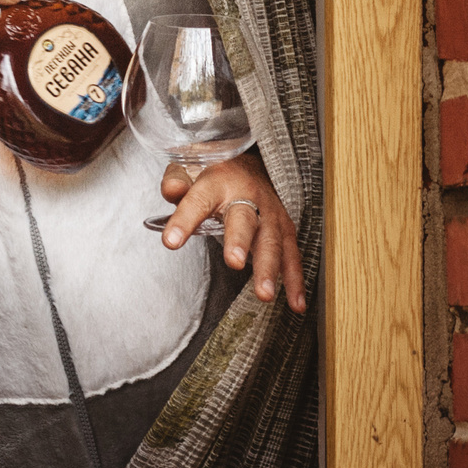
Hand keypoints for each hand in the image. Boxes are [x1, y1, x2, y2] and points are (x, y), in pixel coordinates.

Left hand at [158, 153, 305, 313]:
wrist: (251, 165)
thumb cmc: (216, 174)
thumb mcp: (189, 168)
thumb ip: (176, 180)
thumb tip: (172, 189)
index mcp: (218, 182)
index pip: (198, 200)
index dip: (185, 220)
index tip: (171, 240)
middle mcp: (248, 196)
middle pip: (244, 219)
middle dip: (240, 240)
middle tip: (234, 261)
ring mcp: (270, 213)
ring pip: (272, 241)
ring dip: (269, 268)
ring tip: (264, 294)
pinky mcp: (284, 229)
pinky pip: (292, 255)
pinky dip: (295, 280)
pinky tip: (295, 302)